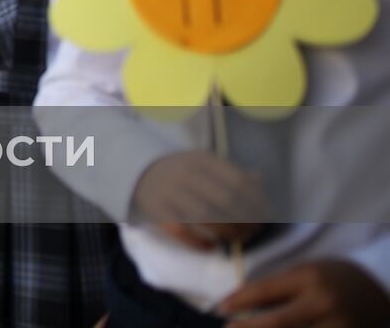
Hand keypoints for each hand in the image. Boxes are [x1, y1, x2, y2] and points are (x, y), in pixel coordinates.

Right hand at [133, 151, 267, 248]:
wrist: (137, 172)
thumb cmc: (180, 171)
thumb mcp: (204, 165)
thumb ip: (232, 173)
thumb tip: (260, 181)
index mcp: (202, 159)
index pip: (238, 181)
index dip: (257, 201)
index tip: (265, 215)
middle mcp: (186, 173)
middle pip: (226, 200)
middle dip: (246, 220)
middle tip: (253, 232)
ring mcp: (169, 192)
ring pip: (206, 217)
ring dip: (228, 233)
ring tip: (236, 240)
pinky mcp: (157, 211)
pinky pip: (183, 231)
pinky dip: (200, 242)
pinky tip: (211, 245)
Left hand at [218, 259, 389, 326]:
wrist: (379, 288)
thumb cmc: (334, 278)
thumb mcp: (306, 272)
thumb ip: (279, 287)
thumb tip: (243, 302)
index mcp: (310, 278)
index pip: (266, 290)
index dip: (240, 300)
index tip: (221, 307)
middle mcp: (324, 304)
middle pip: (277, 323)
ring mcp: (338, 327)